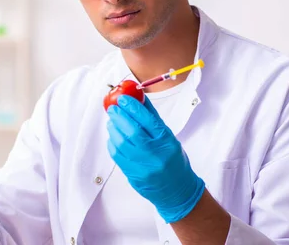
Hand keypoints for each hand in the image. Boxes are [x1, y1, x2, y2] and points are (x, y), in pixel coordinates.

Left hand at [106, 95, 204, 223]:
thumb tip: (139, 99)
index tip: (123, 98)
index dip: (133, 107)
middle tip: (112, 108)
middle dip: (119, 116)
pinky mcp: (133, 174)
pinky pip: (117, 155)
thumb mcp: (168, 138)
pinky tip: (113, 136)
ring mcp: (143, 166)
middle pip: (132, 131)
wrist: (177, 191)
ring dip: (113, 128)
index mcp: (166, 142)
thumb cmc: (173, 161)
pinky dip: (112, 142)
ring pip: (122, 142)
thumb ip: (153, 119)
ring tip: (112, 121)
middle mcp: (155, 154)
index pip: (147, 120)